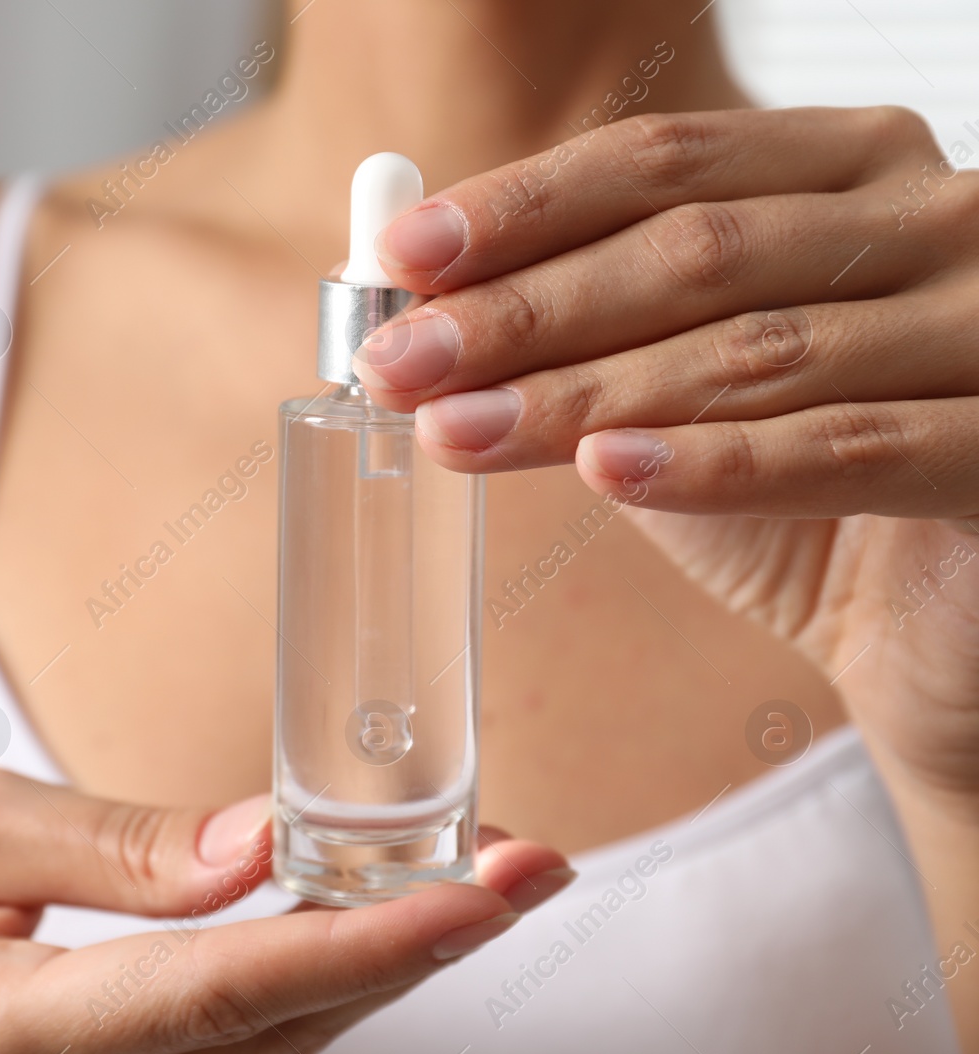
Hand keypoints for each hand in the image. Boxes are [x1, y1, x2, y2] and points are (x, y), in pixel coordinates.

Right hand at [0, 771, 568, 1053]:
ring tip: (487, 877)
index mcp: (12, 1041)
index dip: (379, 936)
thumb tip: (264, 844)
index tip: (496, 885)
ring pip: (285, 1051)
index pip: (232, 987)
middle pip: (289, 1030)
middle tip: (538, 861)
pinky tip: (376, 918)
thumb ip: (110, 846)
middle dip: (424, 944)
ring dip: (390, 964)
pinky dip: (323, 983)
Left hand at [355, 107, 978, 810]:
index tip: (401, 257)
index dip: (525, 207)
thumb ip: (580, 331)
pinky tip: (605, 471)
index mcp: (852, 167)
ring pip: (754, 352)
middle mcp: (939, 219)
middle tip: (399, 362)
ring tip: (455, 429)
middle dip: (526, 310)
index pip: (667, 160)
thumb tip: (415, 301)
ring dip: (583, 395)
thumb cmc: (801, 486)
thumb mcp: (677, 387)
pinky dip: (716, 464)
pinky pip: (850, 449)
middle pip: (698, 250)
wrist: (936, 623)